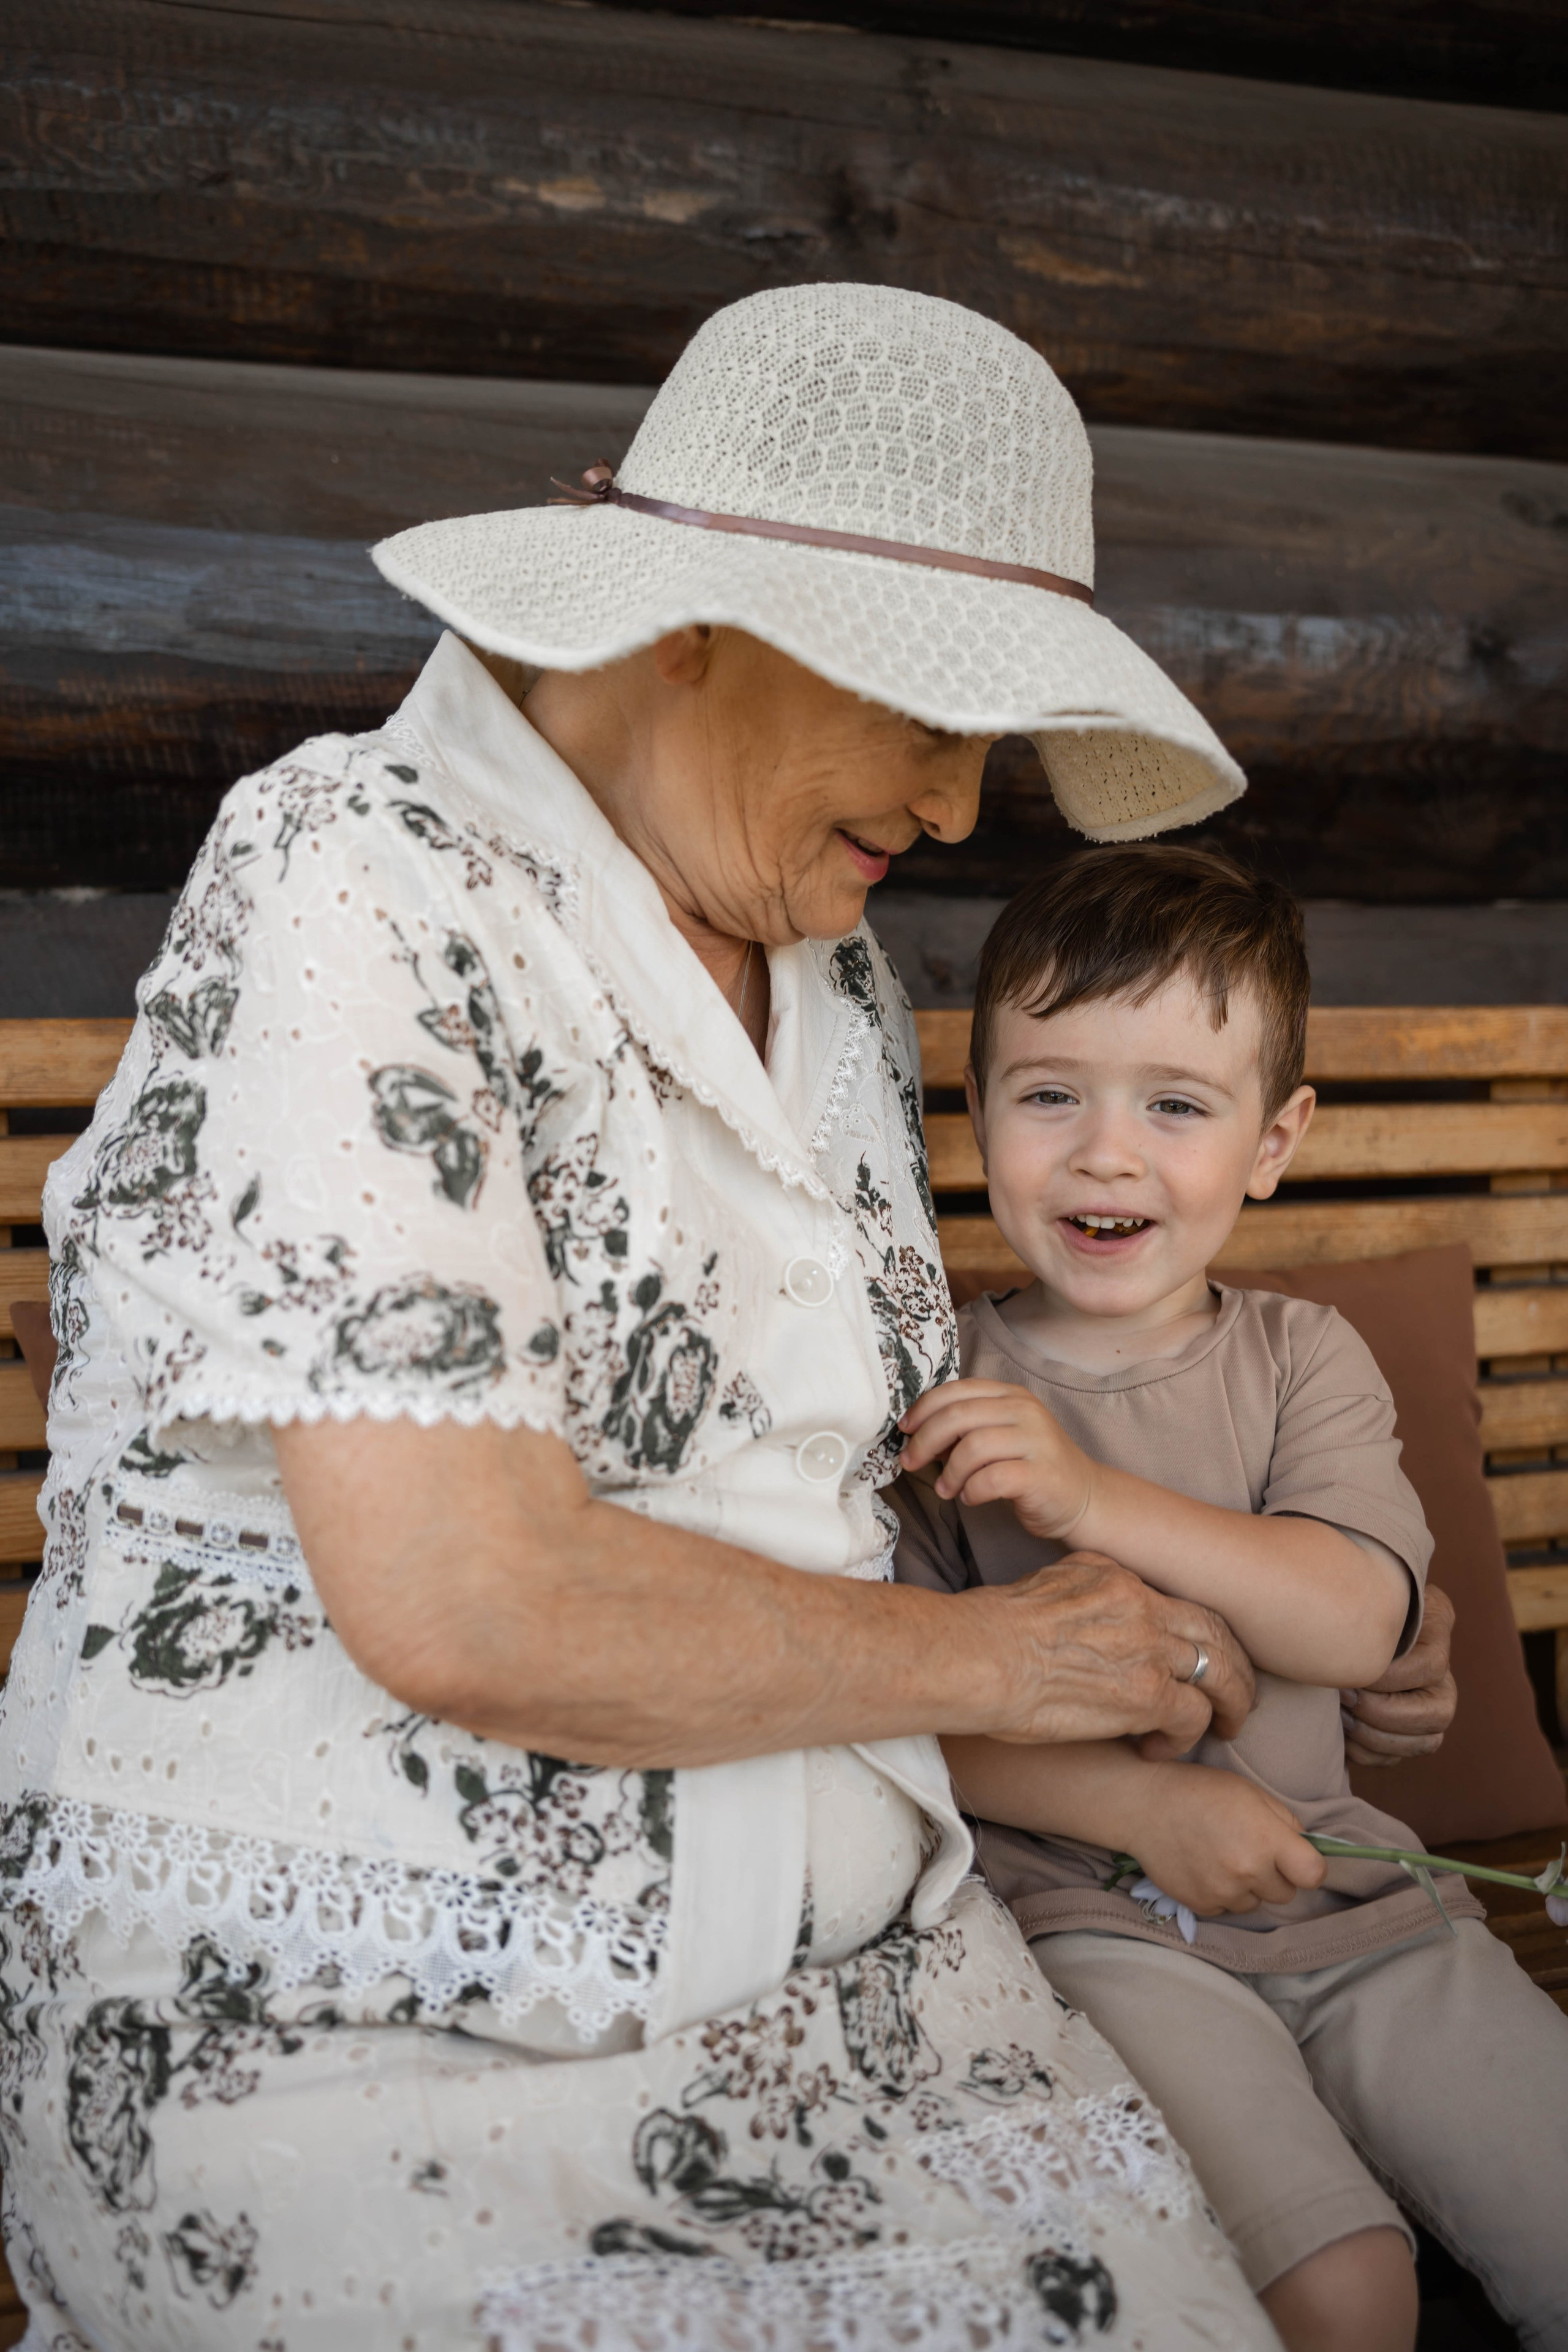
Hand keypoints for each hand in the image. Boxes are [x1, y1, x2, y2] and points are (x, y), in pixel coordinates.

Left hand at [900, 1378, 1095, 1539]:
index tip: (905, 1429)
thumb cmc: (1031, 1466)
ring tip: (946, 1489)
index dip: (923, 1408)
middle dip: (925, 1441)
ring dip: (949, 1472)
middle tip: (911, 1463)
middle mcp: (1025, 1411)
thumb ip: (965, 1428)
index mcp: (1010, 1395)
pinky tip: (970, 1497)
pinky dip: (971, 1490)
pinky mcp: (1041, 1474)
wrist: (1083, 1496)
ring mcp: (1036, 1441)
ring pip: (972, 1447)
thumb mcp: (998, 1436)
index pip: (957, 1390)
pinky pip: (991, 1479)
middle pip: (958, 1416)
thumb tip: (916, 1434)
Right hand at [980, 1551, 1256, 1751]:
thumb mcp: (1044, 1586)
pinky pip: (1192, 1716)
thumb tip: (1083, 1608)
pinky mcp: (1146, 1693)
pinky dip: (1185, 1736)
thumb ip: (1079, 1592)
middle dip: (1235, 1667)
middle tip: (1238, 1696)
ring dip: (1230, 1704)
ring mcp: (1148, 1649)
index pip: (1181, 1605)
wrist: (980, 1655)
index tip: (1202, 1658)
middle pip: (1215, 1632)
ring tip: (1226, 1728)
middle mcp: (1142, 1606)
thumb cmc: (992, 1630)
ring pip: (1220, 1673)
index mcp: (1117, 1579)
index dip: (1201, 1635)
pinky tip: (1158, 1750)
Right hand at [1122, 1766, 1326, 1916]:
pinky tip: (1205, 1867)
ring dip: (1247, 1887)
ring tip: (1222, 1857)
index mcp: (1267, 1840)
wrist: (1145, 1805)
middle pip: (1285, 1894)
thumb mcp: (1250, 1792)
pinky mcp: (1202, 1906)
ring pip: (1255, 1904)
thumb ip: (1284, 1820)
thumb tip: (1302, 1847)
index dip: (1307, 1867)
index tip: (1296, 1860)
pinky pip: (1226, 1909)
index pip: (1313, 1875)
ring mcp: (1224, 1893)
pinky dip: (1221, 1894)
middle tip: (1250, 1852)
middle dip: (1275, 1876)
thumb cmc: (1201, 1791)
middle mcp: (1249, 1872)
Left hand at [1340, 1583, 1456, 1766]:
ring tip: (1339, 1717)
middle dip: (1383, 1713)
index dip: (1388, 1678)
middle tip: (1342, 1698)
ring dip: (1376, 1738)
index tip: (1347, 1675)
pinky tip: (1342, 1735)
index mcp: (1436, 1622)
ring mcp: (1432, 1702)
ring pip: (1428, 1742)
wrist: (1330, 1611)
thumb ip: (1359, 1596)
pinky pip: (1402, 1758)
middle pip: (1439, 1712)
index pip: (1430, 1665)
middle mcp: (1444, 1668)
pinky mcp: (1412, 1731)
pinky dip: (1368, 1754)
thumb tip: (1342, 1627)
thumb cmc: (1339, 1591)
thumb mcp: (1354, 1581)